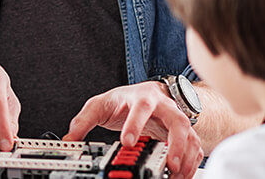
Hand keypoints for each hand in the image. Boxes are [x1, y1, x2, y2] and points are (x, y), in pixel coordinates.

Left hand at [64, 82, 202, 178]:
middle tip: (169, 162)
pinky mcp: (185, 133)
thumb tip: (70, 138)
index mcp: (143, 97)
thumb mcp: (100, 104)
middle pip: (178, 121)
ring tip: (176, 173)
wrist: (149, 94)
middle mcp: (165, 108)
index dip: (135, 124)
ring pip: (190, 136)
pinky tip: (182, 175)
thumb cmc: (126, 99)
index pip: (141, 107)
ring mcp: (177, 120)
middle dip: (175, 142)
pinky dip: (192, 162)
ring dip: (186, 156)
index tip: (127, 141)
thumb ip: (84, 120)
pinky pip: (195, 148)